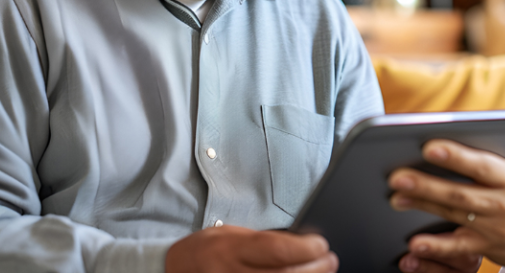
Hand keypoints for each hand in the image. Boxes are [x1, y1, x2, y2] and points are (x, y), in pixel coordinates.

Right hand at [165, 225, 337, 272]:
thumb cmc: (208, 251)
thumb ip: (264, 241)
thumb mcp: (232, 235)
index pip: (277, 249)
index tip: (321, 244)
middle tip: (331, 260)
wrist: (173, 272)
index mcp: (231, 250)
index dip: (306, 248)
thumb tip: (305, 244)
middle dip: (315, 268)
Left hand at [388, 140, 504, 272]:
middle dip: (426, 183)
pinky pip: (459, 247)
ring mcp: (496, 227)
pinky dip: (437, 245)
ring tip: (396, 198)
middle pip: (460, 191)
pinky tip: (416, 242)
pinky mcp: (489, 248)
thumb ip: (485, 167)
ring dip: (423, 206)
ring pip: (455, 215)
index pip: (481, 164)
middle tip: (397, 175)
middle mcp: (504, 201)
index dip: (455, 155)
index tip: (428, 146)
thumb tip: (442, 151)